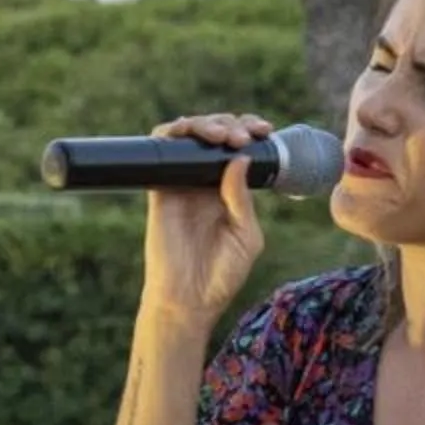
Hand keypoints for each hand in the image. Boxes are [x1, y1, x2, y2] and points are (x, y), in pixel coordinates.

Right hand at [139, 111, 268, 331]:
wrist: (188, 300)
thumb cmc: (221, 275)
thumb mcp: (246, 236)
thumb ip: (242, 198)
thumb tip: (240, 158)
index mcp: (231, 191)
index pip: (240, 149)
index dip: (250, 131)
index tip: (264, 130)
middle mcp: (205, 182)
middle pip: (215, 134)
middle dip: (231, 124)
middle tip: (242, 136)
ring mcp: (182, 184)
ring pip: (188, 135)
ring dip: (206, 124)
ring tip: (222, 136)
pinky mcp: (160, 189)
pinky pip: (161, 150)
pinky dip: (173, 132)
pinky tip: (191, 134)